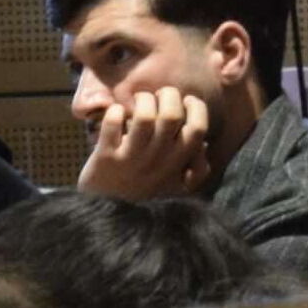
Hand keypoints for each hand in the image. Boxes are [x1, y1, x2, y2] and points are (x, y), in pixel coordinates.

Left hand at [73, 88, 216, 200]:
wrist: (103, 212)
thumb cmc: (140, 190)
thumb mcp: (174, 185)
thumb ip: (195, 170)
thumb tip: (204, 146)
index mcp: (176, 164)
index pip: (198, 129)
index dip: (196, 108)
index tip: (186, 101)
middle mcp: (156, 160)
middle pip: (171, 116)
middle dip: (168, 96)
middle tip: (158, 97)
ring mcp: (130, 158)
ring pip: (144, 117)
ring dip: (143, 100)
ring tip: (139, 102)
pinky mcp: (105, 157)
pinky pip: (112, 125)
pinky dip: (114, 112)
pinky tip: (116, 113)